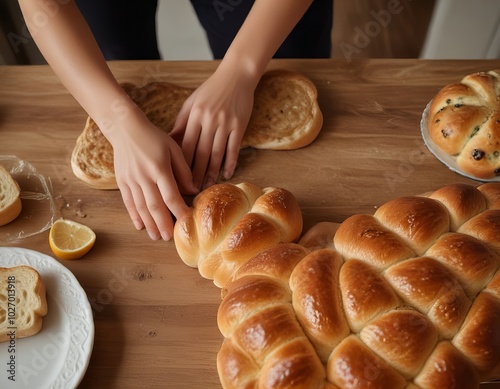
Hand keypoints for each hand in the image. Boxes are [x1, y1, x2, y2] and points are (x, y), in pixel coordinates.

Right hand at [110, 111, 197, 239]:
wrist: (125, 128)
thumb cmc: (154, 137)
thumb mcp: (174, 148)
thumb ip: (183, 170)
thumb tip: (192, 190)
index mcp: (159, 168)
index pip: (171, 196)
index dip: (179, 211)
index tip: (187, 221)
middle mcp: (144, 177)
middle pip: (155, 206)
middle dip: (163, 224)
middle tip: (169, 238)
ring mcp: (131, 180)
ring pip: (141, 207)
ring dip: (149, 224)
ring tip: (156, 236)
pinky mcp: (122, 181)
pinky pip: (128, 202)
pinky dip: (134, 215)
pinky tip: (140, 225)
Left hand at [170, 66, 256, 189]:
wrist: (236, 75)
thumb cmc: (211, 90)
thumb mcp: (192, 102)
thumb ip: (182, 122)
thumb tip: (169, 142)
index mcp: (194, 114)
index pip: (185, 145)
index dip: (181, 164)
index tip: (178, 178)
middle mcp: (209, 120)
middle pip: (200, 153)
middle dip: (195, 174)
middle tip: (192, 190)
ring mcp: (225, 123)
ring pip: (216, 153)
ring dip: (212, 172)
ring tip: (208, 186)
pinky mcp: (239, 125)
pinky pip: (234, 148)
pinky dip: (230, 163)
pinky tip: (227, 174)